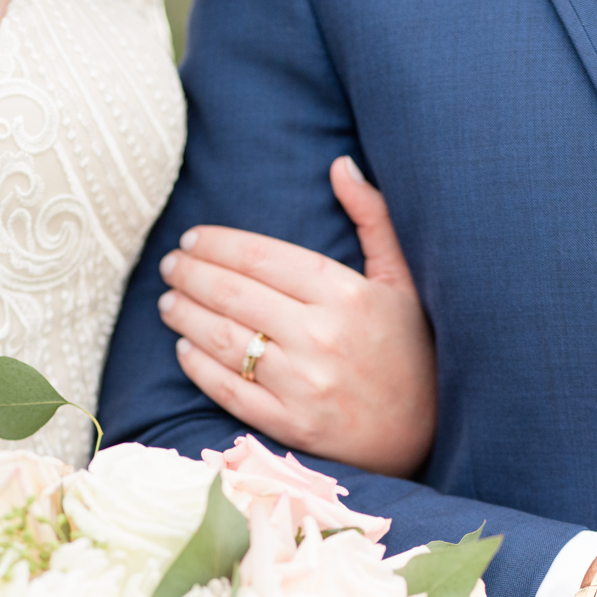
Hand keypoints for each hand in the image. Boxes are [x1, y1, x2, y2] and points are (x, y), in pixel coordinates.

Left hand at [158, 156, 436, 477]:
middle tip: (170, 266)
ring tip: (168, 302)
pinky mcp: (292, 426)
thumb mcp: (403, 279)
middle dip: (191, 275)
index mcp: (345, 295)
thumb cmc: (413, 349)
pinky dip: (198, 367)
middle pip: (233, 295)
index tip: (192, 239)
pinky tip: (184, 348)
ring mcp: (304, 385)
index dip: (217, 244)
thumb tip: (341, 165)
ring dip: (185, 316)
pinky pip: (231, 391)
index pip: (260, 257)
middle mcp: (321, 338)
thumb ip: (374, 218)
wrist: (429, 432)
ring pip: (223, 340)